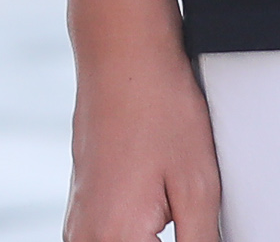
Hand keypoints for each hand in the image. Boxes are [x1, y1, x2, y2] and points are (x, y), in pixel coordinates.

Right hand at [65, 34, 223, 241]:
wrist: (122, 56)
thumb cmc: (159, 108)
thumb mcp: (198, 188)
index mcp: (115, 238)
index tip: (201, 232)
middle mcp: (86, 235)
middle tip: (190, 221)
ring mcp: (78, 221)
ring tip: (181, 221)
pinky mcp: (80, 206)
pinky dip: (127, 239)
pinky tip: (156, 226)